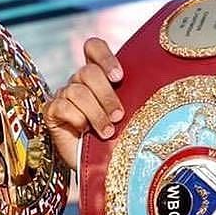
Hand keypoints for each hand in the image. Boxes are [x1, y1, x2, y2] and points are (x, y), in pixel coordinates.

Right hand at [45, 37, 123, 168]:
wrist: (101, 167)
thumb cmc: (118, 138)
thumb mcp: (130, 114)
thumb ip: (134, 95)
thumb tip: (163, 86)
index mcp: (99, 75)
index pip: (93, 47)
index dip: (104, 57)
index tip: (119, 77)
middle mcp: (79, 81)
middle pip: (88, 71)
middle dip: (106, 95)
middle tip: (118, 116)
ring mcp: (64, 95)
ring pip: (77, 91)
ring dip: (95, 113)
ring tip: (108, 131)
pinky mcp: (52, 112)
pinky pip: (62, 106)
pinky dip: (77, 119)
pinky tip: (85, 131)